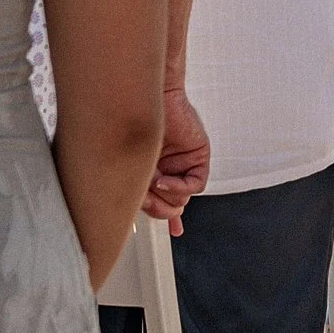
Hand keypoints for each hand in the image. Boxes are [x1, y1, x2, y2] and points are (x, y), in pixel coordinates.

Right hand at [143, 87, 210, 234]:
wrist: (149, 101)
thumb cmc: (135, 128)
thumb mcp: (134, 169)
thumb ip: (140, 192)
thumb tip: (152, 213)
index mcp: (154, 171)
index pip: (163, 200)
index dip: (167, 216)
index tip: (176, 230)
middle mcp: (171, 168)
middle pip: (171, 204)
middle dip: (159, 207)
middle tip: (149, 198)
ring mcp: (185, 162)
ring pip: (181, 198)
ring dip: (163, 193)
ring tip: (151, 179)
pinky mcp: (199, 155)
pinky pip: (195, 185)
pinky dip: (178, 186)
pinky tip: (163, 179)